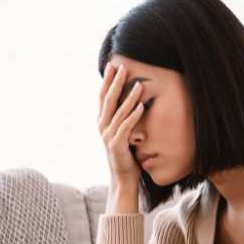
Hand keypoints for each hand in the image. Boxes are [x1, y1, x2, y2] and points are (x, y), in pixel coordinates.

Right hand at [97, 62, 145, 186]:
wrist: (122, 178)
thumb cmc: (125, 155)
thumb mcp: (121, 133)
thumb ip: (122, 119)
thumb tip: (129, 101)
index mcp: (102, 122)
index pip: (103, 96)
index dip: (107, 80)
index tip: (113, 65)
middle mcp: (102, 127)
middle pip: (108, 100)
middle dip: (116, 82)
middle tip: (123, 66)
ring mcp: (108, 136)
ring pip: (118, 112)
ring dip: (129, 96)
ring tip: (138, 83)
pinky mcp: (117, 145)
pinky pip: (126, 127)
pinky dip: (134, 115)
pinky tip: (142, 105)